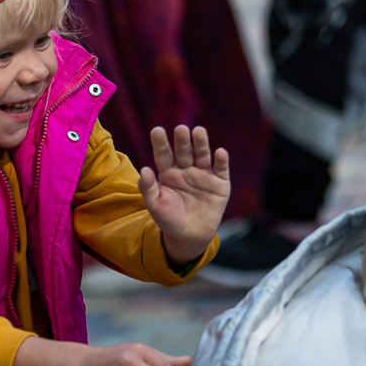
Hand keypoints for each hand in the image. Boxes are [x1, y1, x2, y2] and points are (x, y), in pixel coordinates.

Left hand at [140, 125, 230, 264]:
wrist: (190, 236)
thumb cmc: (169, 219)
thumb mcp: (155, 206)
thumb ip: (148, 188)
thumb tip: (144, 169)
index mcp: (168, 173)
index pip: (163, 155)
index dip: (160, 143)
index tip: (156, 130)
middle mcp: (186, 170)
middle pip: (184, 152)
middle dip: (182, 141)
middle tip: (180, 129)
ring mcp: (204, 176)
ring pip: (202, 156)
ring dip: (201, 144)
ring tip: (198, 131)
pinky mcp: (220, 184)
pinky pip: (221, 170)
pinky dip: (221, 161)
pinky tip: (220, 153)